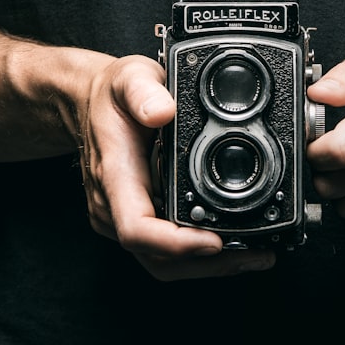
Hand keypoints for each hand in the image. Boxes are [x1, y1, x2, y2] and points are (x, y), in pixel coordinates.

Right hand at [79, 55, 275, 279]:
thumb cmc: (110, 95)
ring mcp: (123, 216)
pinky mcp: (138, 217)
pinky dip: (199, 254)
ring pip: (162, 261)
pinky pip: (165, 250)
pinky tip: (233, 246)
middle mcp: (114, 206)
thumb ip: (143, 92)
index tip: (214, 241)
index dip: (175, 244)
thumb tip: (163, 112)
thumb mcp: (128, 78)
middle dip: (206, 265)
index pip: (136, 228)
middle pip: (156, 258)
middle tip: (255, 256)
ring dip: (207, 266)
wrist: (89, 103)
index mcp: (114, 176)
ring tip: (254, 256)